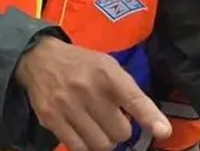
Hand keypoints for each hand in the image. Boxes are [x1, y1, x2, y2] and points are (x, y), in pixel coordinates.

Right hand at [15, 37, 170, 150]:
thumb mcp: (109, 67)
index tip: (162, 131)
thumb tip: (157, 128)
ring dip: (104, 140)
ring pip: (102, 144)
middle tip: (110, 118)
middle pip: (121, 132)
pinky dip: (86, 145)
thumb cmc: (81, 64)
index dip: (149, 117)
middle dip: (119, 130)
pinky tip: (83, 132)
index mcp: (106, 73)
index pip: (132, 98)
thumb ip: (131, 94)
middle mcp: (86, 89)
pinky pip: (78, 147)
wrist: (37, 57)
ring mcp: (67, 105)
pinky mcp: (50, 118)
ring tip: (96, 126)